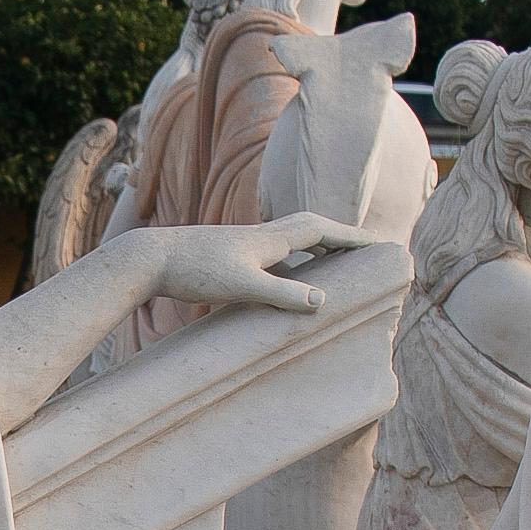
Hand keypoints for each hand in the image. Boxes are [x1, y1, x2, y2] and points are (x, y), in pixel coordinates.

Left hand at [145, 214, 371, 318]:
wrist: (150, 258)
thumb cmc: (194, 271)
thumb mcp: (242, 287)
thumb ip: (283, 294)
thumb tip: (323, 301)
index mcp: (270, 238)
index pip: (322, 231)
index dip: (352, 238)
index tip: (380, 244)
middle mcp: (260, 235)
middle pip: (311, 228)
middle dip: (340, 237)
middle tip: (365, 249)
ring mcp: (244, 244)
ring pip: (291, 239)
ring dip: (316, 246)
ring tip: (336, 262)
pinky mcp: (229, 254)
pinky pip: (272, 253)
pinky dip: (290, 260)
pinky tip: (288, 277)